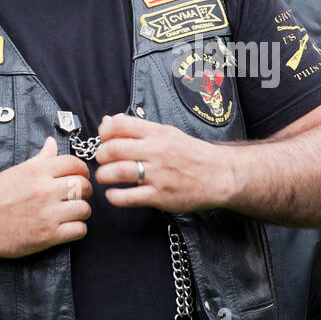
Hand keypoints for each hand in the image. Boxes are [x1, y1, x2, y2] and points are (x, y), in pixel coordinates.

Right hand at [0, 137, 90, 258]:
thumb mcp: (15, 172)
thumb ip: (39, 159)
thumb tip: (52, 143)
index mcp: (37, 172)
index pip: (75, 164)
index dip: (81, 170)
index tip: (79, 177)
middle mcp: (44, 191)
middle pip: (84, 186)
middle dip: (85, 191)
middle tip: (78, 196)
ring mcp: (47, 214)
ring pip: (85, 209)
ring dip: (82, 211)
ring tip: (72, 213)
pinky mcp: (48, 236)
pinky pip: (79, 230)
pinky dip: (77, 229)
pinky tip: (68, 227)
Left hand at [93, 113, 221, 211]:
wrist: (220, 175)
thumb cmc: (192, 154)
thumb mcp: (167, 133)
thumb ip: (138, 129)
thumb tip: (108, 122)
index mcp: (158, 133)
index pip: (120, 125)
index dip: (105, 133)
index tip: (104, 140)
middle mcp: (157, 151)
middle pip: (114, 149)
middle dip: (101, 156)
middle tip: (102, 161)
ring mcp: (158, 174)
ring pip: (117, 172)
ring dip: (104, 175)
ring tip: (105, 177)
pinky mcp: (160, 196)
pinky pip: (128, 197)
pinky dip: (114, 197)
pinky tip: (113, 194)